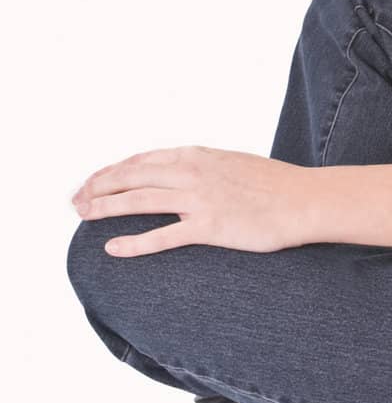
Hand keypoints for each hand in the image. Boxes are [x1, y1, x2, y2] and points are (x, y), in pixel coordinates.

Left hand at [70, 145, 316, 257]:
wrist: (305, 200)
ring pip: (140, 200)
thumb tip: (180, 172)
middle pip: (133, 175)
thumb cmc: (274, 185)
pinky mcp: (209, 227)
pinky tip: (113, 247)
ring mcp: (200, 199)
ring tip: (82, 216)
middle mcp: (194, 171)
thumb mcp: (232, 162)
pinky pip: (163, 236)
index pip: (142, 159)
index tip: (93, 180)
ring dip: (106, 207)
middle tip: (76, 200)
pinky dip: (134, 242)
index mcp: (198, 154)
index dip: (112, 170)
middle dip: (99, 186)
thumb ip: (203, 166)